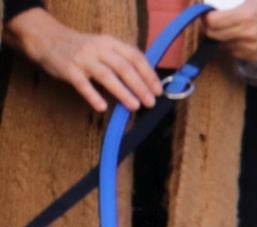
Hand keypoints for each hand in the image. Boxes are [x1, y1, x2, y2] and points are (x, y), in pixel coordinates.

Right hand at [4, 9, 160, 111]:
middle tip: (150, 102)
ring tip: (135, 106)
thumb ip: (122, 61)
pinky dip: (93, 96)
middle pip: (123, 67)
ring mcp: (83, 58)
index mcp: (110, 42)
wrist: (48, 39)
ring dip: (122, 92)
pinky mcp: (69, 69)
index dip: (148, 74)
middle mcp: (98, 48)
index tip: (158, 90)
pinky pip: (82, 84)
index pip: (135, 57)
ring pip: (106, 76)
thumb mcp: (104, 48)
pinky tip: (102, 107)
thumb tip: (146, 85)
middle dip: (140, 86)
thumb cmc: (83, 49)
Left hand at [202, 0, 256, 61]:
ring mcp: (252, 49)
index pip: (211, 22)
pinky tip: (235, 37)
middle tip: (212, 19)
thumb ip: (231, 2)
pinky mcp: (256, 57)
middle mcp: (247, 36)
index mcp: (245, 17)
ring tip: (224, 28)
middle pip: (214, 35)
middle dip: (209, 27)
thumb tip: (214, 4)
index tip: (207, 11)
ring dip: (220, 38)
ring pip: (222, 46)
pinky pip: (234, 53)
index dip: (205, 16)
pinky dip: (230, 45)